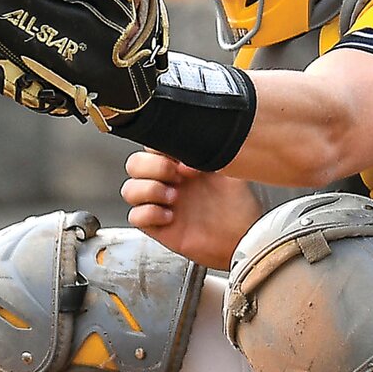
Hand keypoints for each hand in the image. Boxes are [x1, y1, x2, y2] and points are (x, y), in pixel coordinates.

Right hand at [122, 149, 263, 269]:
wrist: (243, 237)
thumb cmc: (239, 205)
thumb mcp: (230, 168)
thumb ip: (212, 149)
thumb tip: (199, 134)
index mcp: (180, 162)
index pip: (151, 145)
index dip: (162, 149)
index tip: (184, 159)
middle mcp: (167, 181)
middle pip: (134, 164)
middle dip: (153, 167)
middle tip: (178, 177)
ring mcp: (160, 203)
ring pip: (129, 189)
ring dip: (149, 190)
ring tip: (174, 198)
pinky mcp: (158, 226)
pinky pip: (134, 216)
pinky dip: (149, 214)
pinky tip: (170, 217)